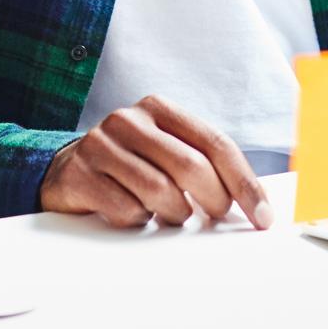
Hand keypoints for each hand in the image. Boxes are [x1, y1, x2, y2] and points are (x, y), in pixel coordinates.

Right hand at [40, 94, 274, 230]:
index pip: (215, 143)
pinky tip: (132, 211)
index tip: (262, 216)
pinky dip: (138, 220)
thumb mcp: (164, 150)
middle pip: (191, 167)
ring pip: (161, 193)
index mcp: (158, 108)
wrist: (65, 170)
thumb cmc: (129, 164)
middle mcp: (129, 119)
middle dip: (213, 201)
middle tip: (213, 216)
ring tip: (166, 212)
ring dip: (173, 215)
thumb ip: (202, 162)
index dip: (244, 183)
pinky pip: (127, 211)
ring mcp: (101, 144)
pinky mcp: (81, 173)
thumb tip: (254, 202)